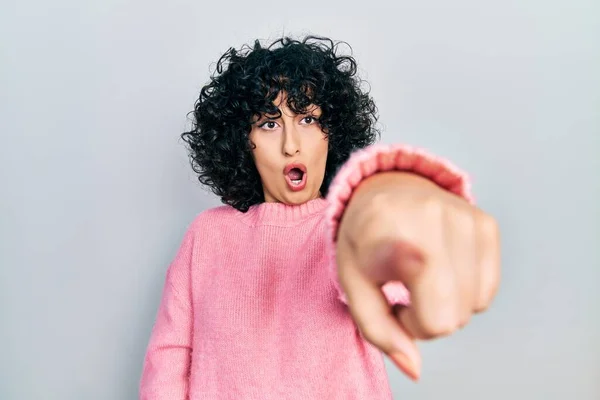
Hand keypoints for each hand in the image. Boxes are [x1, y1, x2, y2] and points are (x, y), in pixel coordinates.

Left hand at [336, 172, 500, 380]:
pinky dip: (468, 288)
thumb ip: (379, 331)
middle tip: (408, 289)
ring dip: (449, 303)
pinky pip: (489, 286)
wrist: (385, 189)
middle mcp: (437, 222)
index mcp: (397, 238)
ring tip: (424, 275)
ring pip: (476, 304)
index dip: (412, 323)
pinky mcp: (486, 222)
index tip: (395, 302)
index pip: (434, 319)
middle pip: (456, 317)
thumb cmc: (365, 240)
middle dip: (430, 316)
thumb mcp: (353, 284)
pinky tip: (444, 266)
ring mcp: (467, 218)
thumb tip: (414, 369)